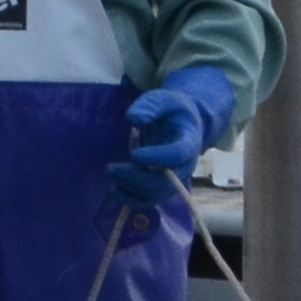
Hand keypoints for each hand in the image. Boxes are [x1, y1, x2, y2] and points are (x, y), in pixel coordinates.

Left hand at [111, 66, 236, 205]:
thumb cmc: (172, 112)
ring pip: (156, 194)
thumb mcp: (163, 100)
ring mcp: (175, 179)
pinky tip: (115, 190)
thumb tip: (133, 119)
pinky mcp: (162, 187)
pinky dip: (131, 199)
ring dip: (130, 189)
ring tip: (112, 173)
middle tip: (111, 169)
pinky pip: (149, 200)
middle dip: (137, 179)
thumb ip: (150, 106)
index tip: (135, 154)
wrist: (183, 125)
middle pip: (166, 182)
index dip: (158, 158)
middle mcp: (185, 165)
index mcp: (189, 141)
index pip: (178, 155)